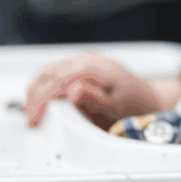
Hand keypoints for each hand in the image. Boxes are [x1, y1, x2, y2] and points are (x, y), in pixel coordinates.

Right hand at [24, 52, 179, 130]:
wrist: (149, 100)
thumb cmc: (135, 106)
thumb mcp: (116, 108)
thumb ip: (94, 100)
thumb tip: (74, 91)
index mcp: (95, 67)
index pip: (58, 79)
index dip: (42, 100)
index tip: (35, 120)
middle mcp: (87, 60)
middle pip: (50, 73)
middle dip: (35, 98)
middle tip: (31, 122)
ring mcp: (83, 61)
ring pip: (49, 71)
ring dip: (37, 91)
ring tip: (33, 115)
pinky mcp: (81, 68)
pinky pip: (55, 73)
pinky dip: (44, 87)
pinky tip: (41, 104)